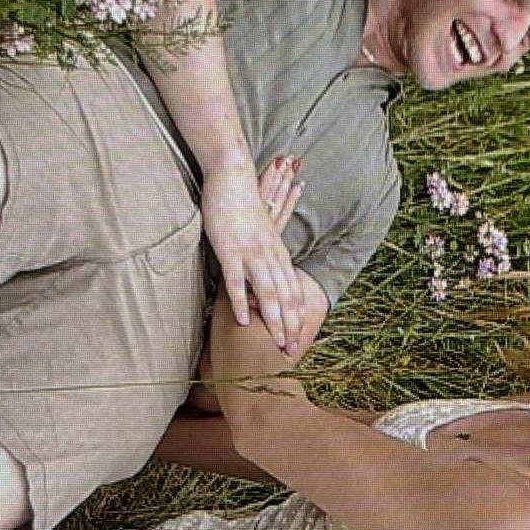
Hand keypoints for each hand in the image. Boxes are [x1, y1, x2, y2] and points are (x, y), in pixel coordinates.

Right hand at [201, 156, 305, 350]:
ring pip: (268, 294)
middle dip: (290, 327)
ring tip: (275, 344)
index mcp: (278, 254)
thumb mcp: (260, 235)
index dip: (298, 319)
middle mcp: (270, 257)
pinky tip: (243, 321)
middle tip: (292, 353)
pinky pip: (238, 281)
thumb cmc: (243, 206)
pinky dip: (242, 302)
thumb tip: (264, 281)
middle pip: (286, 299)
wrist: (233, 177)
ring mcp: (252, 254)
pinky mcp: (231, 250)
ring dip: (273, 321)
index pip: (293, 293)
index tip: (299, 342)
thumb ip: (264, 258)